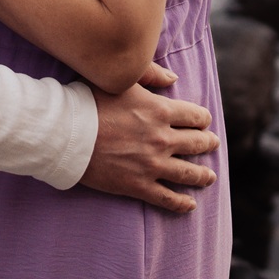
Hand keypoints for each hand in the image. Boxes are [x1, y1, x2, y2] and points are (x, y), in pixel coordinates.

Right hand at [81, 62, 219, 213]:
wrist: (66, 133)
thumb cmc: (89, 101)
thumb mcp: (121, 79)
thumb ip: (150, 73)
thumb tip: (174, 79)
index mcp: (159, 110)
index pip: (195, 116)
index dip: (202, 119)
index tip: (203, 122)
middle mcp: (161, 139)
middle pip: (196, 144)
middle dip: (207, 144)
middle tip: (212, 144)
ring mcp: (151, 164)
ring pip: (188, 173)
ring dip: (203, 175)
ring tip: (209, 176)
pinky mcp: (138, 185)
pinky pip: (167, 198)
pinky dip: (182, 203)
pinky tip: (190, 204)